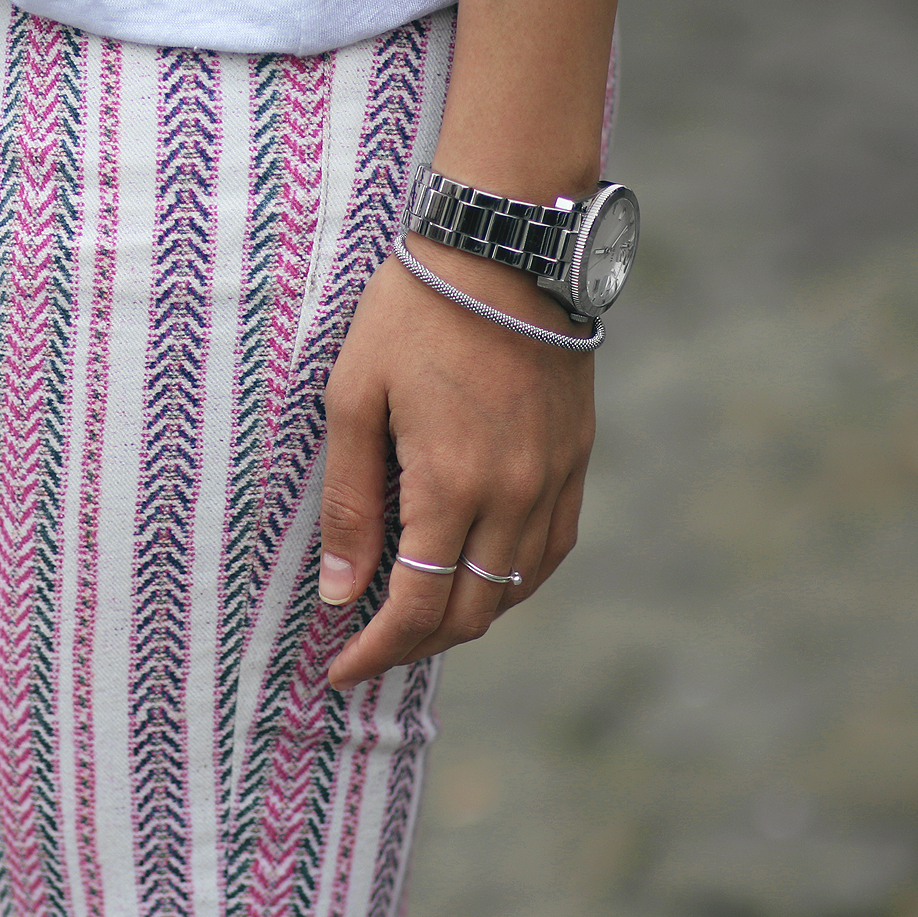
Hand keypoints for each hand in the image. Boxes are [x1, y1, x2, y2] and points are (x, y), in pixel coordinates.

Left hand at [318, 239, 594, 689]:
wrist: (503, 245)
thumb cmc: (411, 315)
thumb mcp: (353, 403)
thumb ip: (351, 504)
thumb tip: (344, 593)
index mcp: (453, 485)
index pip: (419, 606)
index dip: (378, 650)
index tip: (341, 671)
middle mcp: (516, 494)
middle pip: (472, 612)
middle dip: (417, 643)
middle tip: (370, 650)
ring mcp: (555, 477)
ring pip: (516, 587)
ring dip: (466, 617)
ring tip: (415, 618)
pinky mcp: (576, 456)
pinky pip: (550, 548)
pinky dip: (511, 580)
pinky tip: (476, 576)